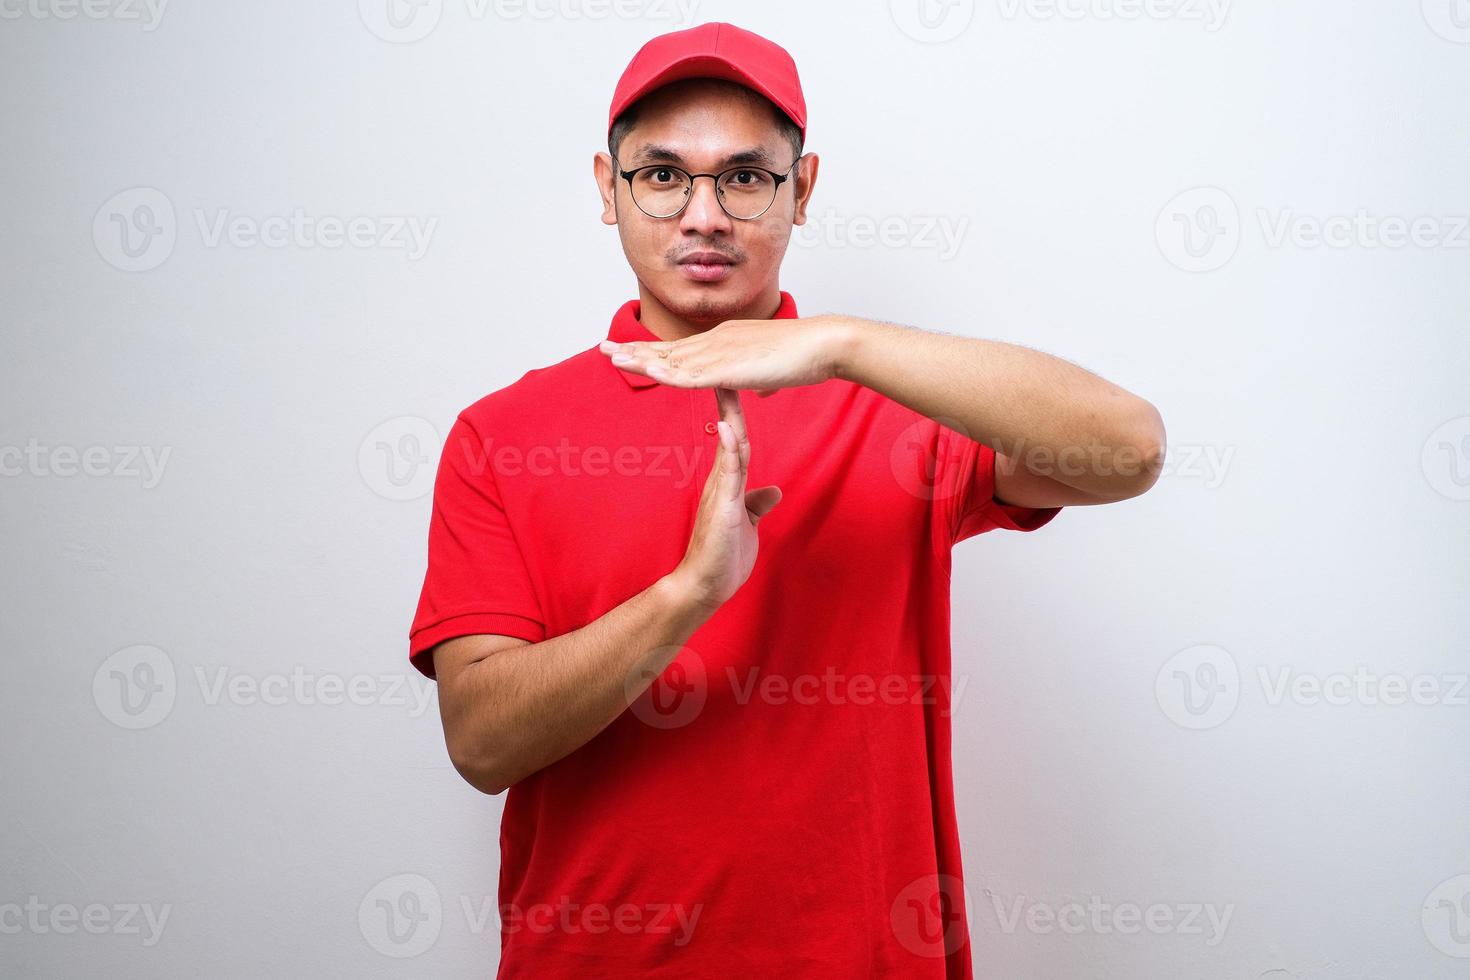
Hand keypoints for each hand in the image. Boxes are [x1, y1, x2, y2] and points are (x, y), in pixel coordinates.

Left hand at [599, 314, 855, 397]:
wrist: (823, 344)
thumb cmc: (806, 357)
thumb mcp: (774, 373)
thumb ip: (760, 380)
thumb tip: (757, 391)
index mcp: (726, 341)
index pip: (683, 348)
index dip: (655, 351)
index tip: (632, 351)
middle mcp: (717, 341)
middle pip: (668, 349)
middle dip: (636, 350)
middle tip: (604, 348)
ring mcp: (720, 352)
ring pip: (671, 358)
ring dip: (640, 359)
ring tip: (610, 357)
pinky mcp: (728, 368)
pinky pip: (688, 374)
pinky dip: (663, 373)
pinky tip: (645, 373)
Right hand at [667, 387, 780, 611]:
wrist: (703, 587)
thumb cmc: (723, 558)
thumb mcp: (746, 524)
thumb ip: (755, 504)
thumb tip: (772, 492)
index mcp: (728, 482)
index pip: (736, 438)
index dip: (739, 409)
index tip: (741, 380)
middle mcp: (721, 480)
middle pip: (731, 431)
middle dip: (731, 397)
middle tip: (730, 362)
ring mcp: (720, 491)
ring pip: (729, 445)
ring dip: (729, 413)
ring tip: (728, 381)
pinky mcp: (722, 507)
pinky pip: (727, 472)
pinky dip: (728, 448)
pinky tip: (727, 427)